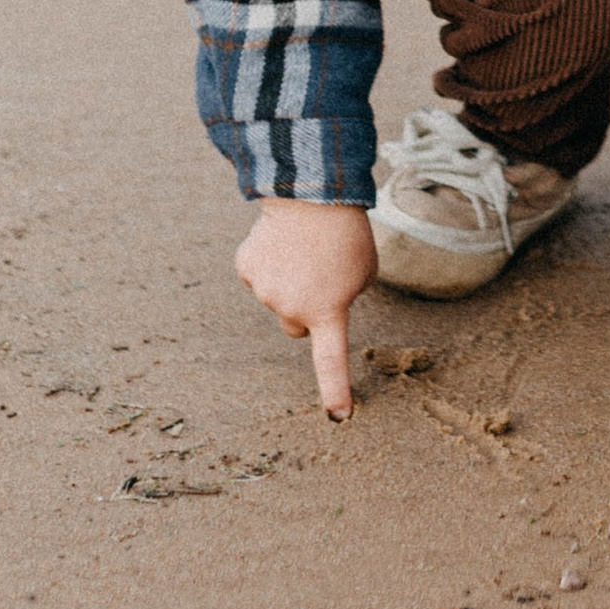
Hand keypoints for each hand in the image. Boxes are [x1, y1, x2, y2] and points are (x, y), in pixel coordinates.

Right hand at [236, 198, 377, 416]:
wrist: (312, 193)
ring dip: (289, 281)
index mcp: (328, 312)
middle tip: (320, 275)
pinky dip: (269, 262)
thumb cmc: (347, 233)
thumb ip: (343, 297)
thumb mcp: (363, 272)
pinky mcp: (246, 269)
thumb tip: (320, 304)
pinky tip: (282, 240)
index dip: (335, 389)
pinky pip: (259, 274)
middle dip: (305, 309)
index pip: (331, 361)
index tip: (339, 416)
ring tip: (304, 249)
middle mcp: (292, 308)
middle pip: (296, 325)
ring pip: (276, 299)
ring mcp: (265, 290)